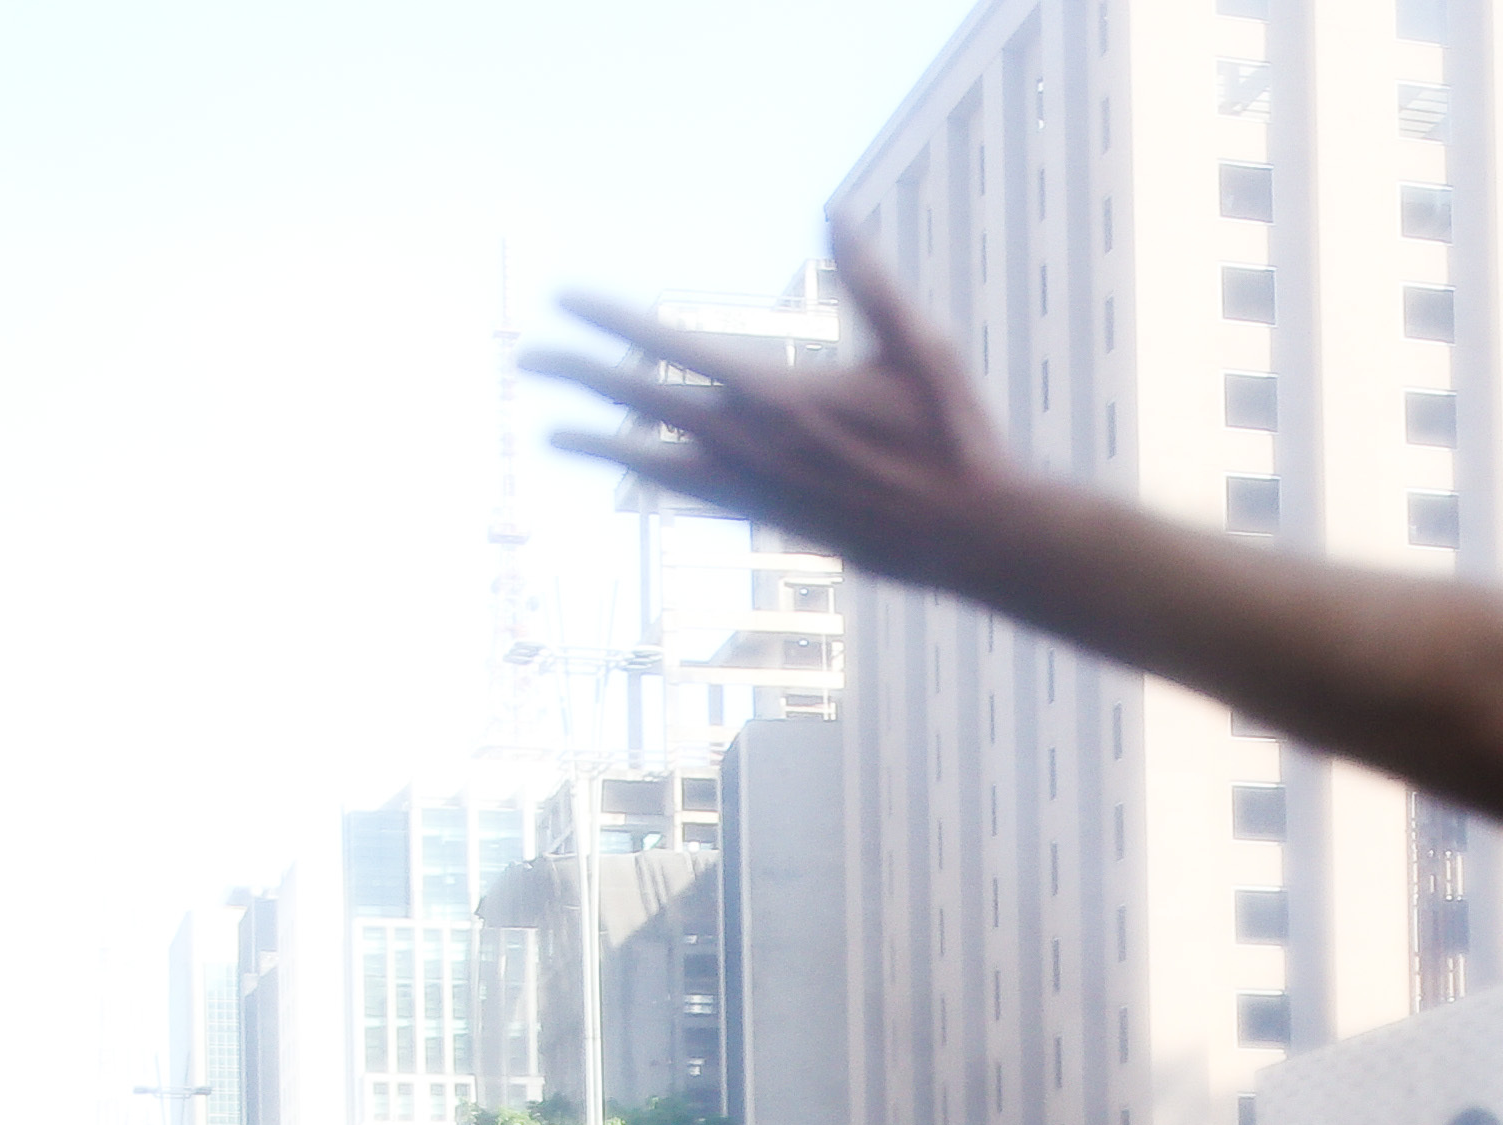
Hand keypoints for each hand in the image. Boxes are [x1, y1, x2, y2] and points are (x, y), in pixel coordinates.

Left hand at [530, 216, 1022, 592]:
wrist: (973, 536)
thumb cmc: (953, 437)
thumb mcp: (916, 347)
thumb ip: (870, 281)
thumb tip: (835, 211)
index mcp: (778, 394)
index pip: (672, 348)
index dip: (612, 323)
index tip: (565, 304)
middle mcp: (753, 445)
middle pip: (645, 405)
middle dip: (583, 378)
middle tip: (529, 358)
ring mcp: (758, 489)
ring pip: (658, 461)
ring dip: (603, 441)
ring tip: (554, 430)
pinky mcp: (774, 520)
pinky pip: (696, 496)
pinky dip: (655, 477)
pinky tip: (634, 467)